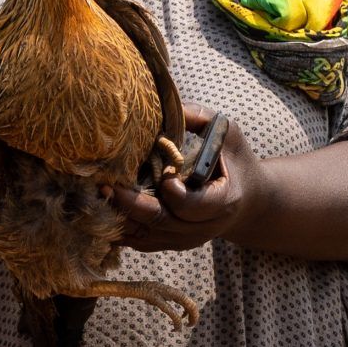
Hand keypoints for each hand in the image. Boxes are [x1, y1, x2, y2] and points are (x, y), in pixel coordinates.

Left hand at [109, 105, 269, 252]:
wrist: (249, 200)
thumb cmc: (234, 160)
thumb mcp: (227, 134)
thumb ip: (197, 118)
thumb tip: (161, 102)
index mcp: (224, 201)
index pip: (192, 206)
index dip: (174, 193)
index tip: (164, 175)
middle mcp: (206, 228)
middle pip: (162, 223)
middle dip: (132, 204)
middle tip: (107, 185)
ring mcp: (188, 240)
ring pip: (148, 237)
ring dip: (121, 218)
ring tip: (99, 195)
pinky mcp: (173, 244)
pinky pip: (142, 243)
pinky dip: (121, 229)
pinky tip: (104, 210)